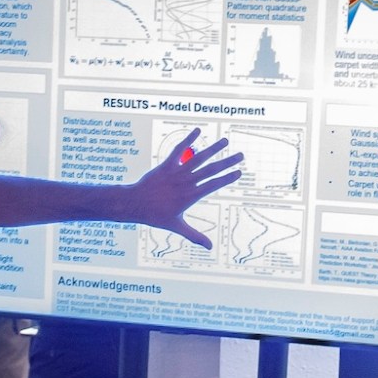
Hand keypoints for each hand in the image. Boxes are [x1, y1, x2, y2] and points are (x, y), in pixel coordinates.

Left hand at [128, 130, 243, 247]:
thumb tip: (209, 247)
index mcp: (191, 196)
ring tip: (225, 141)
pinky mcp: (167, 165)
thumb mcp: (177, 226)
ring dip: (213, 149)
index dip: (227, 178)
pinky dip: (188, 140)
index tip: (239, 172)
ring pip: (198, 158)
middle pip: (211, 170)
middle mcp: (186, 182)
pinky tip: (198, 130)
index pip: (214, 185)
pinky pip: (179, 150)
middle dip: (227, 162)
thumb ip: (194, 235)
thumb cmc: (156, 216)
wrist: (136, 204)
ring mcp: (177, 172)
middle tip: (241, 155)